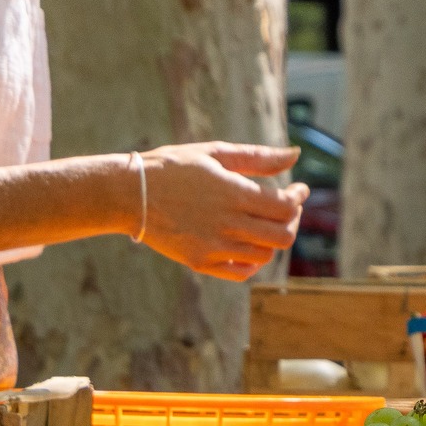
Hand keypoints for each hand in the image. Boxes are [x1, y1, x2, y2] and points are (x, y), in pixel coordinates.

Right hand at [136, 142, 307, 280]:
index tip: (297, 189)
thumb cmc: (172, 167)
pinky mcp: (200, 262)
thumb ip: (258, 157)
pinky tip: (249, 243)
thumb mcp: (215, 153)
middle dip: (292, 220)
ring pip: (265, 255)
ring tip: (264, 222)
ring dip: (273, 239)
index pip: (286, 207)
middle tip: (285, 207)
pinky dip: (253, 261)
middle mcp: (227, 224)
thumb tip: (296, 154)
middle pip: (283, 236)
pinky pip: (241, 272)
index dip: (298, 198)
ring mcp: (214, 247)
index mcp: (234, 194)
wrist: (127, 194)